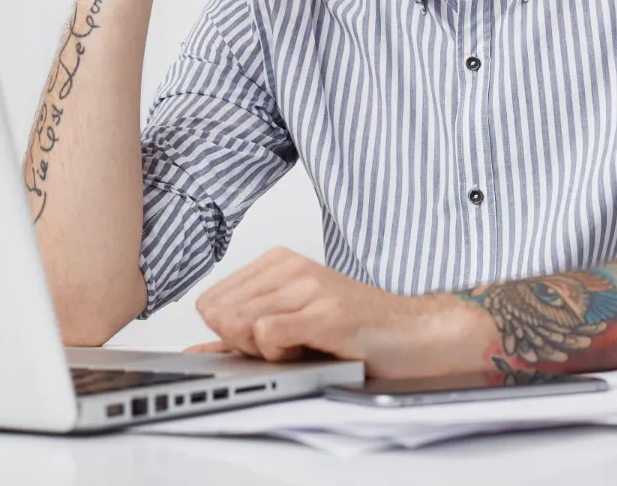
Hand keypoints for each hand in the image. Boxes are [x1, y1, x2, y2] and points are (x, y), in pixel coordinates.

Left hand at [190, 247, 495, 378]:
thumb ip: (244, 335)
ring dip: (265, 350)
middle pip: (220, 312)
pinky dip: (280, 354)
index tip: (265, 338)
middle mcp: (291, 267)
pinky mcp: (325, 312)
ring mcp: (308, 287)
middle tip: (286, 346)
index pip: (210, 300)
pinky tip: (310, 350)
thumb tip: (200, 346)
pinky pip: (266, 335)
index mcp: (279, 262)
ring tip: (302, 347)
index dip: (229, 331)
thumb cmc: (360, 331)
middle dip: (242, 342)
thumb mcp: (293, 326)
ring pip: (240, 322)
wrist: (416, 335)